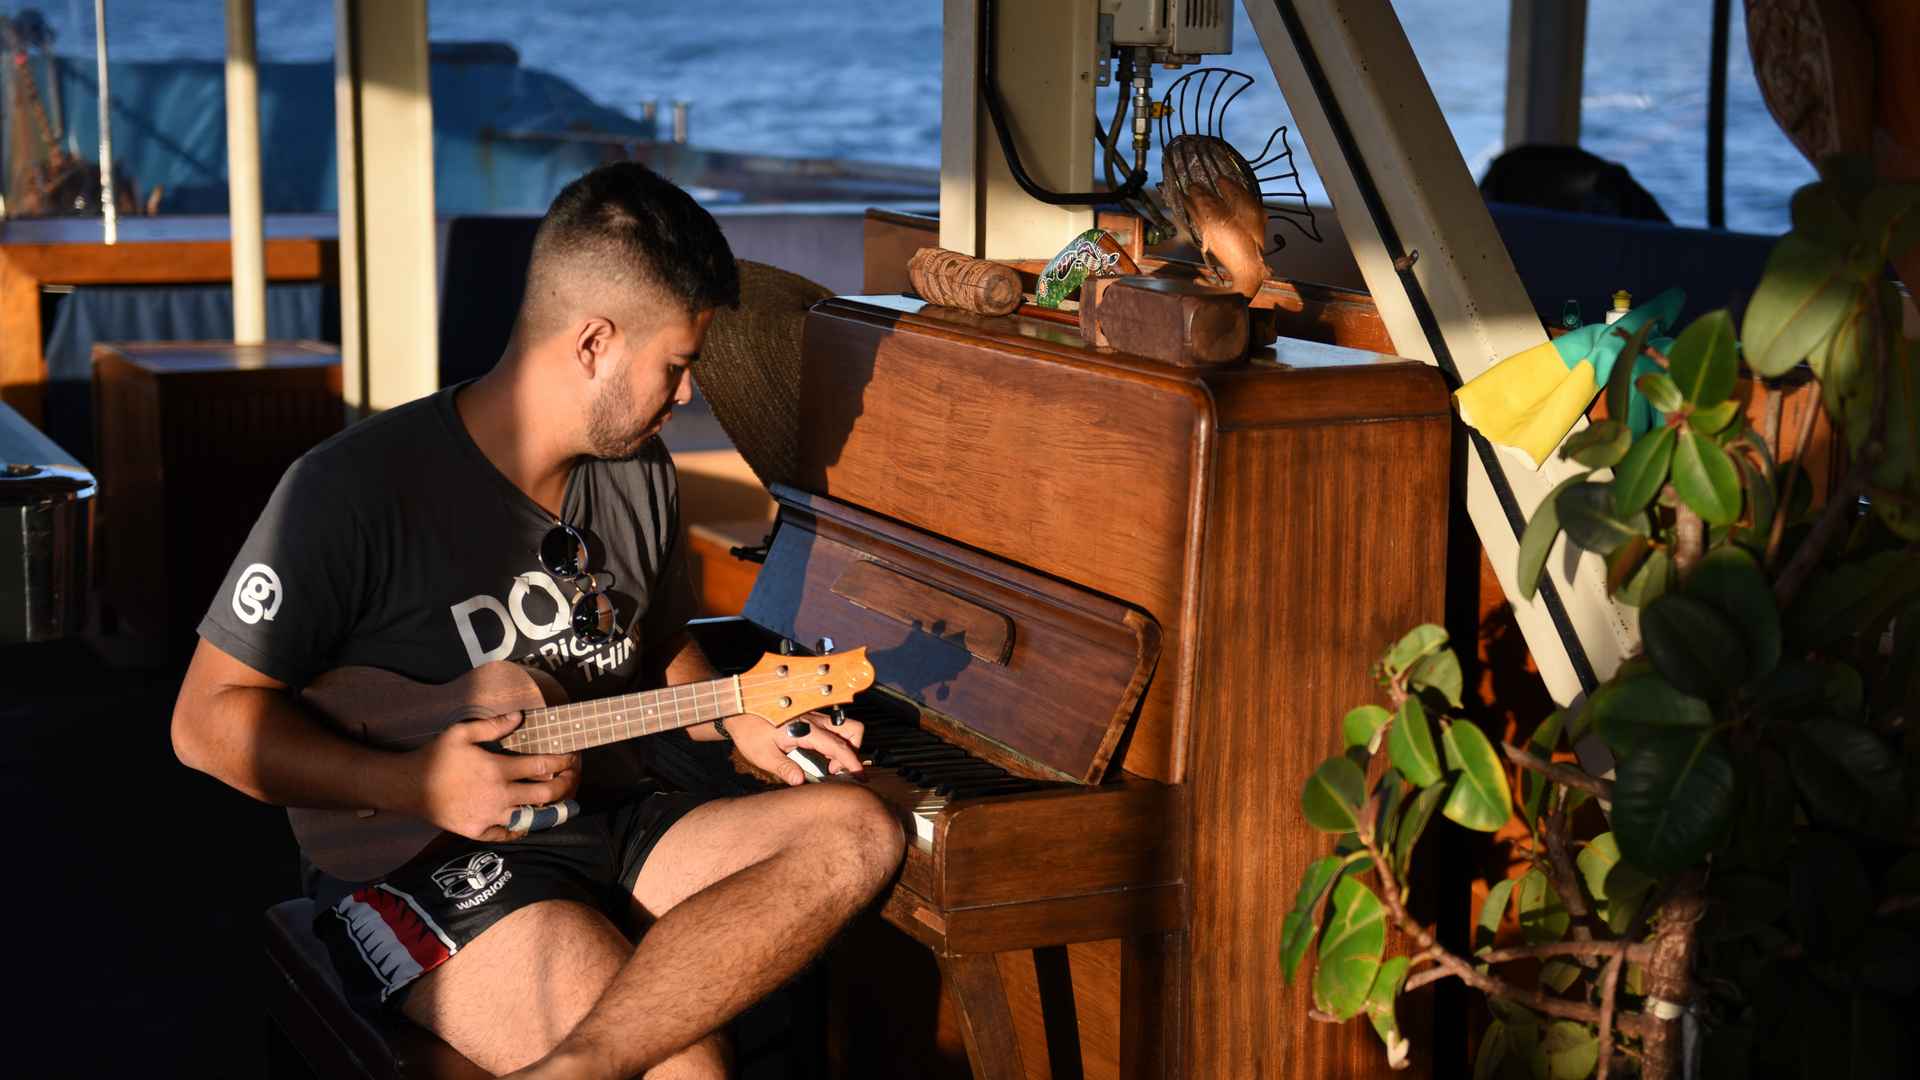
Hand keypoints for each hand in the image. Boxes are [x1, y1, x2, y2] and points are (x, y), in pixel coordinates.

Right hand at [405, 712, 581, 841]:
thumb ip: (493, 726)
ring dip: (552, 809)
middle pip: (546, 794)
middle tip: (574, 778)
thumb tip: (520, 716)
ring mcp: (490, 817)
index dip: (563, 761)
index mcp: (498, 769)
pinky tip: (531, 820)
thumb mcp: (462, 733)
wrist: (408, 787)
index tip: (573, 757)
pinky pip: (509, 834)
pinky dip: (523, 827)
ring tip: (563, 801)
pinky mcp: (479, 831)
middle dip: (566, 785)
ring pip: (532, 817)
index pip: (543, 766)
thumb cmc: (436, 756)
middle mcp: (499, 796)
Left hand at [729, 709, 864, 785]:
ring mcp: (814, 716)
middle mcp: (814, 720)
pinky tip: (821, 753)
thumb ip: (784, 768)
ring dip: (845, 745)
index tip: (859, 776)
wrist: (739, 711)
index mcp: (805, 729)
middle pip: (852, 729)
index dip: (851, 762)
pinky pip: (833, 727)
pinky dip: (835, 741)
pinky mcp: (810, 716)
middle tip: (838, 769)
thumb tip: (800, 782)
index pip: (837, 746)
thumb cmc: (750, 730)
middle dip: (854, 750)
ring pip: (844, 726)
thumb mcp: (763, 754)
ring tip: (830, 763)